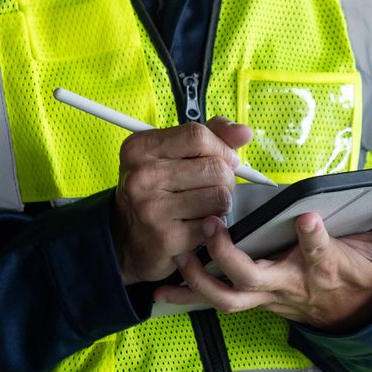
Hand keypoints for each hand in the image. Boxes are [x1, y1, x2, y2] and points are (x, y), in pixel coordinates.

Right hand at [112, 117, 251, 285]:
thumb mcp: (173, 153)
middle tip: (211, 187)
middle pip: (215, 167)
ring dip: (221, 203)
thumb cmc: (157, 190)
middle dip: (225, 178)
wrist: (127, 239)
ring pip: (220, 196)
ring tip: (203, 205)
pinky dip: (213, 225)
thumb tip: (244, 132)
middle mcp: (141, 176)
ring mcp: (151, 208)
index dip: (221, 147)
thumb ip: (211, 135)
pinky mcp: (166, 238)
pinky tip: (195, 224)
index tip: (224, 158)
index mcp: (141, 148)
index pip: (198, 135)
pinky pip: (214, 224)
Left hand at [153, 197, 371, 330]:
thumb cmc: (366, 276)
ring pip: (228, 297)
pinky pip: (215, 301)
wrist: (350, 312)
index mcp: (325, 267)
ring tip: (180, 253)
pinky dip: (187, 295)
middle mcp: (290, 284)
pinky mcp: (253, 297)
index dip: (313, 239)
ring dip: (200, 279)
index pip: (320, 254)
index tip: (307, 216)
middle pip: (255, 280)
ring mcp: (268, 294)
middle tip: (215, 227)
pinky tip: (160, 286)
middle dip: (231, 257)